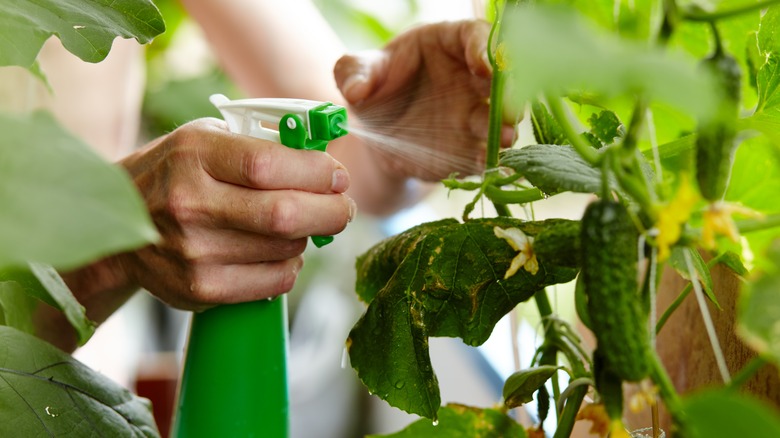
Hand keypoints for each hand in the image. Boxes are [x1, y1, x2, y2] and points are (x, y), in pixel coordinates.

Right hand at [114, 118, 354, 310]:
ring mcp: (193, 251)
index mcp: (195, 154)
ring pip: (286, 249)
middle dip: (331, 212)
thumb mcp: (209, 139)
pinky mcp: (200, 288)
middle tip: (343, 208)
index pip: (269, 164)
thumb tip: (328, 164)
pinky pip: (274, 281)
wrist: (121, 222)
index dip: (317, 172)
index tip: (338, 177)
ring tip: (299, 225)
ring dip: (307, 237)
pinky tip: (279, 252)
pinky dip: (290, 266)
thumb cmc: (179, 172)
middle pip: (285, 214)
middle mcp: (190, 203)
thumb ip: (266, 144)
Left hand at [334, 20, 513, 181]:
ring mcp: (474, 113)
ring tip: (506, 139)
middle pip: (500, 77)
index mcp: (447, 44)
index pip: (474, 36)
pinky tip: (489, 165)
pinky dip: (488, 159)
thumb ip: (353, 72)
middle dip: (508, 91)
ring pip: (499, 118)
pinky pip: (484, 152)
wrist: (378, 134)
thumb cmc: (374, 88)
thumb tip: (355, 89)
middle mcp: (470, 77)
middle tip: (510, 106)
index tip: (482, 65)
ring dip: (505, 128)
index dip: (483, 48)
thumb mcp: (356, 73)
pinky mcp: (470, 146)